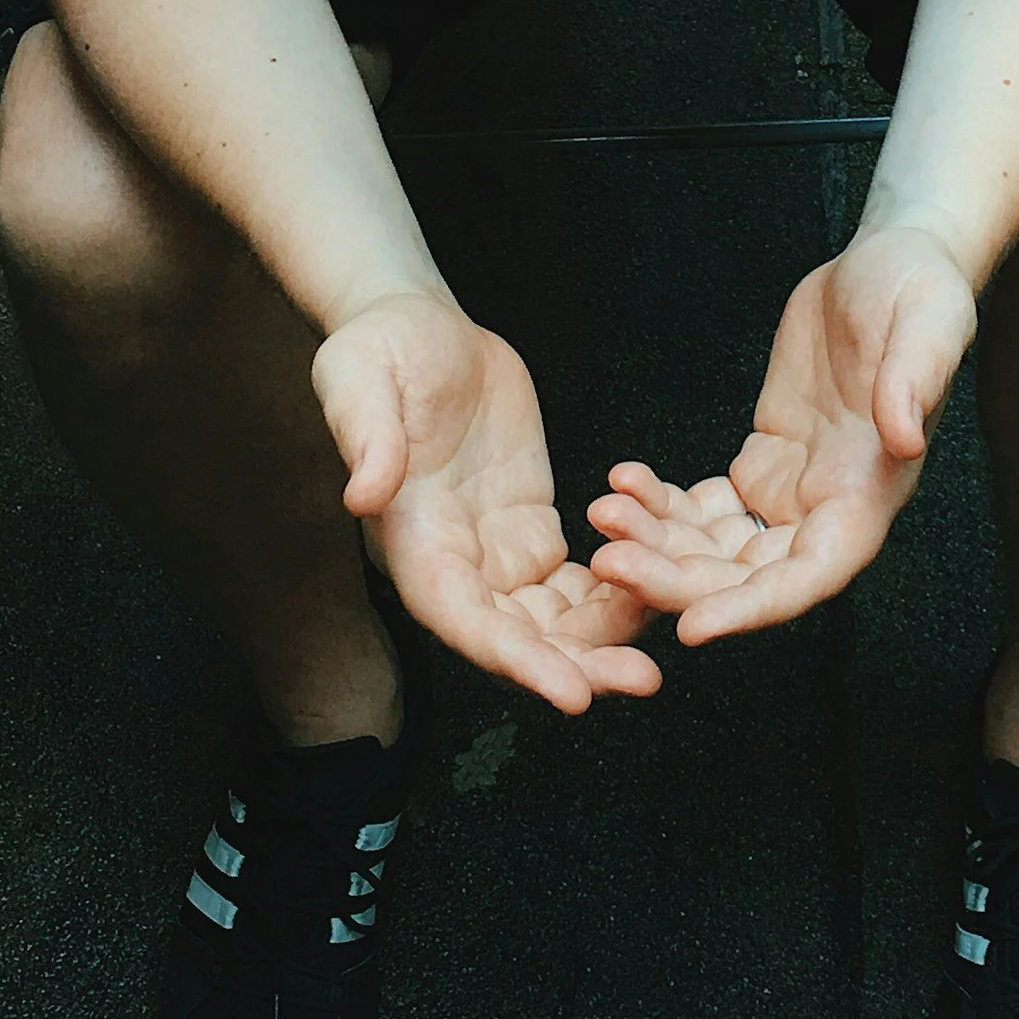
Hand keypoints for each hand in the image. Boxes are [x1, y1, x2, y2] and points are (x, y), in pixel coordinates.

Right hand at [315, 292, 661, 711]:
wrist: (417, 324)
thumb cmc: (379, 349)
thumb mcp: (360, 380)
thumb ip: (367, 438)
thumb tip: (363, 494)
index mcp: (412, 539)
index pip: (463, 619)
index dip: (516, 660)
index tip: (571, 694)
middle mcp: (454, 560)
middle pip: (516, 636)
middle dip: (576, 664)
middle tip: (642, 679)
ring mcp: (493, 547)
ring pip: (552, 618)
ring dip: (602, 639)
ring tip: (658, 653)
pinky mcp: (527, 523)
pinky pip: (574, 579)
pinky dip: (614, 592)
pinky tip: (658, 593)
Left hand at [587, 227, 975, 641]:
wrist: (888, 265)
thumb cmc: (920, 292)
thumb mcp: (929, 324)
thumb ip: (915, 382)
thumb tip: (904, 438)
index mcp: (871, 494)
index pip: (811, 575)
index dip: (753, 608)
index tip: (693, 627)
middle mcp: (829, 508)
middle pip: (748, 577)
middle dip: (677, 580)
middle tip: (608, 563)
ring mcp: (793, 490)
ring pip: (717, 550)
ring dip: (657, 546)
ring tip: (602, 514)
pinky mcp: (764, 462)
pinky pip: (704, 509)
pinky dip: (660, 505)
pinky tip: (623, 482)